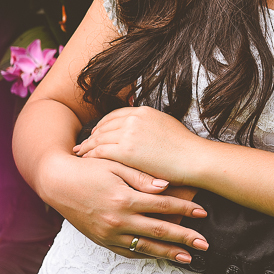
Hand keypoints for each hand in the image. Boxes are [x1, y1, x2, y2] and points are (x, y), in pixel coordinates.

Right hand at [39, 151, 208, 262]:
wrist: (57, 183)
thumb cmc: (88, 169)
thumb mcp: (115, 165)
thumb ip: (141, 177)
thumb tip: (165, 186)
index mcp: (124, 199)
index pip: (163, 206)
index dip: (185, 209)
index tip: (203, 212)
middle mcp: (117, 220)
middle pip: (159, 231)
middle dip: (185, 238)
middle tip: (204, 244)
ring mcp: (109, 234)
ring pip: (145, 247)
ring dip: (169, 253)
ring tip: (188, 258)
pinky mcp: (102, 241)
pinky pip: (127, 252)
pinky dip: (145, 255)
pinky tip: (160, 256)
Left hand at [73, 105, 203, 185]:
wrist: (194, 158)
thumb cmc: (185, 147)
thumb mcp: (166, 125)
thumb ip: (150, 123)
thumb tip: (142, 128)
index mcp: (143, 111)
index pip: (114, 115)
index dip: (102, 125)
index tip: (96, 133)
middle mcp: (134, 119)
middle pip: (104, 126)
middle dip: (91, 136)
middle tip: (82, 145)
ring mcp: (129, 134)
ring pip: (99, 138)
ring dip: (87, 147)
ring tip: (79, 154)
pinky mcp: (126, 151)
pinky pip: (100, 152)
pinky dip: (90, 156)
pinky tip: (86, 162)